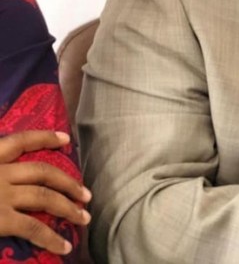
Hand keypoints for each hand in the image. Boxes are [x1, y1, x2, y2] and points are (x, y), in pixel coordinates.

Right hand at [0, 130, 91, 254]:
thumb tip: (8, 176)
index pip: (19, 140)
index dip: (45, 138)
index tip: (66, 138)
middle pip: (43, 172)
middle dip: (68, 182)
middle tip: (86, 194)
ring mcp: (0, 195)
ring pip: (45, 197)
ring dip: (69, 207)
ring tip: (84, 217)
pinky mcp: (0, 219)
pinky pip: (34, 228)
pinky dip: (52, 238)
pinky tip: (65, 246)